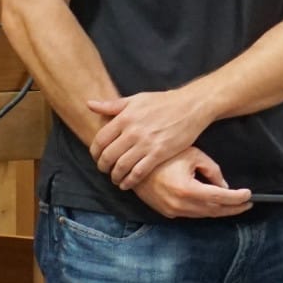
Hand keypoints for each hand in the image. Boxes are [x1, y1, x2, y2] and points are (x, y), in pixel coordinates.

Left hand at [89, 89, 212, 189]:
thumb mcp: (137, 99)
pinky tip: (127, 184)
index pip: (100, 140)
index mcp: (125, 118)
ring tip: (115, 178)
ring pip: (121, 166)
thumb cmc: (164, 102)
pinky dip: (129, 181)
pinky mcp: (159, 153)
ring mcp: (146, 144)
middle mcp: (133, 132)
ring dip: (115, 176)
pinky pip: (138, 172)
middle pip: (108, 156)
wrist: (192, 106)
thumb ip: (112, 105)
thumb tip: (89, 104)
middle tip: (105, 170)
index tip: (97, 157)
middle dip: (103, 166)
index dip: (95, 152)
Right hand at [130, 146, 251, 218]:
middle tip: (248, 203)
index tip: (249, 195)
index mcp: (187, 189)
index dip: (237, 198)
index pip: (220, 198)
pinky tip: (215, 205)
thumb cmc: (165, 155)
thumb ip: (212, 171)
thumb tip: (225, 186)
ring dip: (220, 211)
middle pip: (213, 210)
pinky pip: (191, 214)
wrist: (133, 164)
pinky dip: (205, 210)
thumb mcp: (194, 156)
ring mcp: (171, 210)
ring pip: (203, 214)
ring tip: (236, 205)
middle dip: (233, 208)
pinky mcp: (165, 212)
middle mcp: (179, 204)